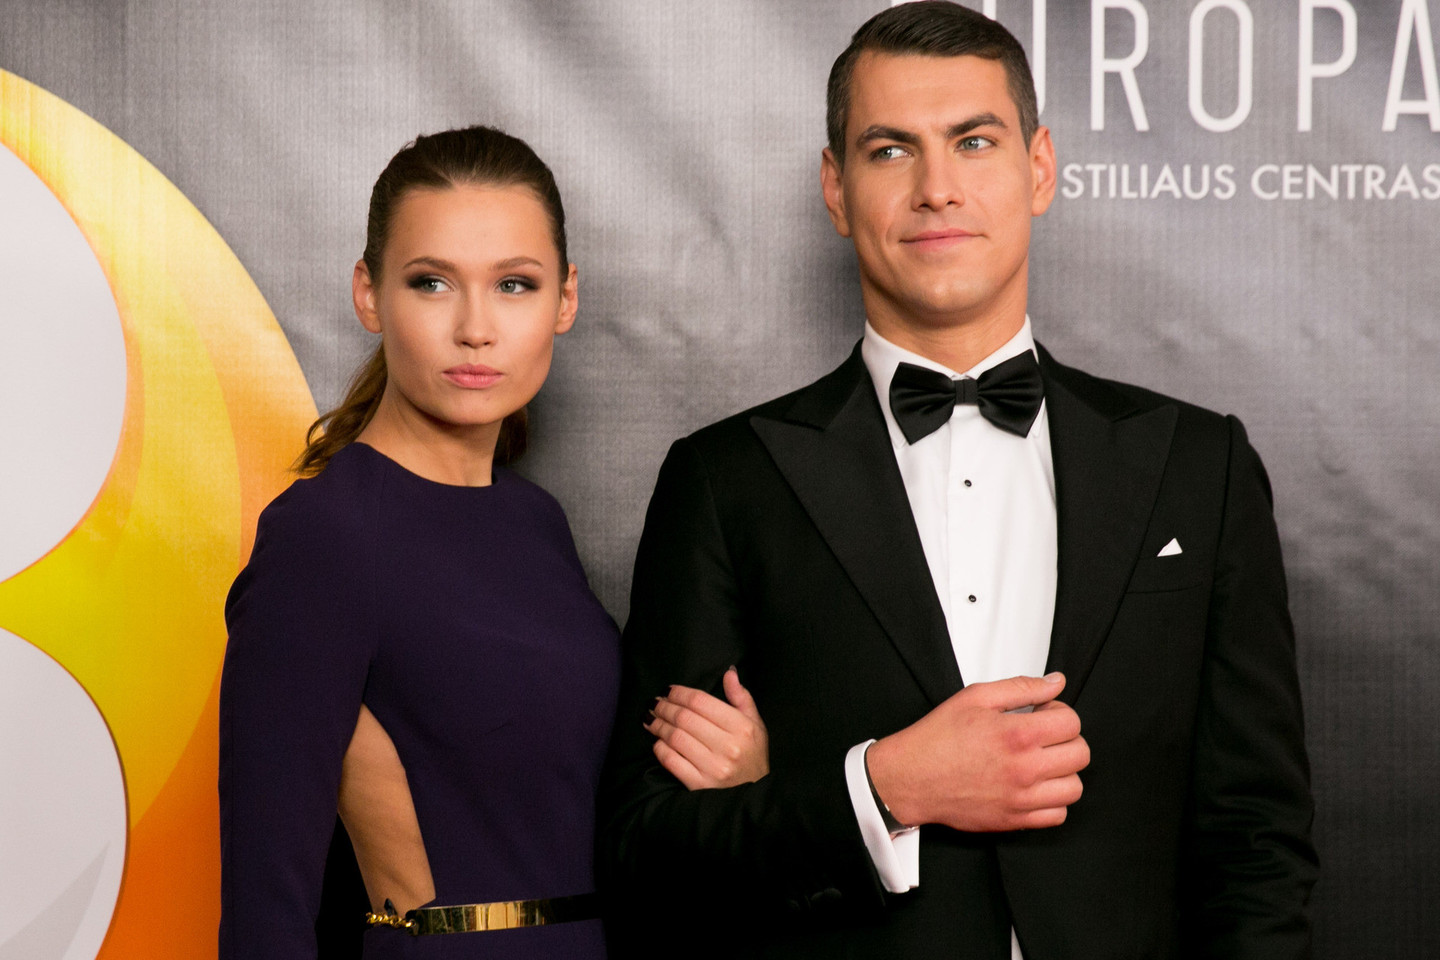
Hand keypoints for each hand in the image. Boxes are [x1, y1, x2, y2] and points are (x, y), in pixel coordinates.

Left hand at [645, 667, 769, 788]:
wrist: (757, 794)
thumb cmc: (754, 755)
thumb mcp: (755, 724)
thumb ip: (741, 697)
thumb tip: (729, 672)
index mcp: (742, 727)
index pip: (701, 702)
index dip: (680, 693)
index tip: (668, 690)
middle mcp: (728, 747)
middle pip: (685, 718)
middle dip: (664, 707)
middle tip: (654, 703)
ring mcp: (713, 768)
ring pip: (675, 738)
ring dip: (658, 726)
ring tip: (650, 719)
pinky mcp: (700, 785)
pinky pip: (671, 761)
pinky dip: (660, 749)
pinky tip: (657, 742)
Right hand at [866, 673, 1088, 832]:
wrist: (911, 777)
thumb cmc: (937, 738)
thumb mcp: (975, 697)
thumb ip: (1021, 687)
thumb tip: (1055, 683)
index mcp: (1017, 734)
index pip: (1072, 723)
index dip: (1060, 712)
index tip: (1044, 714)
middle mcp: (1025, 768)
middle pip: (1080, 754)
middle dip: (1067, 739)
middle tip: (1044, 736)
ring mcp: (1022, 798)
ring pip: (1074, 787)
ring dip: (1064, 771)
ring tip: (1043, 762)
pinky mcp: (1015, 820)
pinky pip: (1058, 815)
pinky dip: (1054, 800)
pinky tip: (1036, 786)